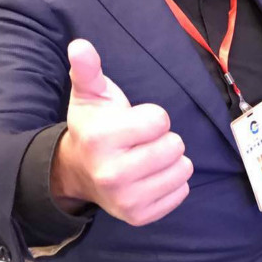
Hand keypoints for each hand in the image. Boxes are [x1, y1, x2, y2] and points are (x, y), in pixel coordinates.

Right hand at [51, 39, 193, 225]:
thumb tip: (80, 45)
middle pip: (175, 145)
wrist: (78, 172)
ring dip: (172, 160)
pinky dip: (174, 182)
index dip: (154, 116)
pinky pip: (181, 192)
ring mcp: (125, 199)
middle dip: (164, 138)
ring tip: (149, 157)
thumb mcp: (90, 95)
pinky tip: (152, 177)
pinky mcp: (139, 216)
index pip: (160, 120)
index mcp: (100, 138)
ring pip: (183, 169)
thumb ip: (88, 68)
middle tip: (143, 141)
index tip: (136, 121)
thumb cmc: (94, 126)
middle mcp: (111, 173)